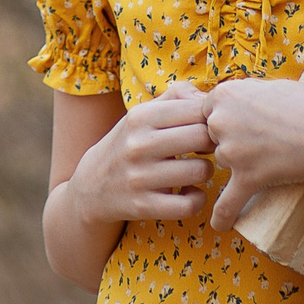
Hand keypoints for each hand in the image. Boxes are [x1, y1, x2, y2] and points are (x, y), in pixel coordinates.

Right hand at [69, 79, 215, 225]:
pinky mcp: (143, 206)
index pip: (197, 110)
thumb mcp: (143, 113)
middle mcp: (138, 144)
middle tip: (206, 150)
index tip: (206, 129)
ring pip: (201, 171)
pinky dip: (197, 199)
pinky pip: (190, 204)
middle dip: (212, 144)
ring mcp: (139, 177)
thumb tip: (211, 98)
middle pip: (203, 137)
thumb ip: (177, 96)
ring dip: (204, 172)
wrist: (92, 186)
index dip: (210, 121)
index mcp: (141, 116)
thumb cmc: (130, 143)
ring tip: (193, 171)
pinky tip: (187, 192)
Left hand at [201, 78, 303, 229]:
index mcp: (225, 94)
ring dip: (241, 164)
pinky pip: (227, 203)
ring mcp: (232, 151)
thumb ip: (244, 94)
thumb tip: (230, 100)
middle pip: (213, 137)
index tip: (249, 123)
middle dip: (233, 140)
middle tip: (266, 139)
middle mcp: (221, 121)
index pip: (209, 111)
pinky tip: (221, 225)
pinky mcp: (247, 177)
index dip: (229, 118)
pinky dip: (223, 215)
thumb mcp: (270, 86)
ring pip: (224, 162)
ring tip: (274, 157)